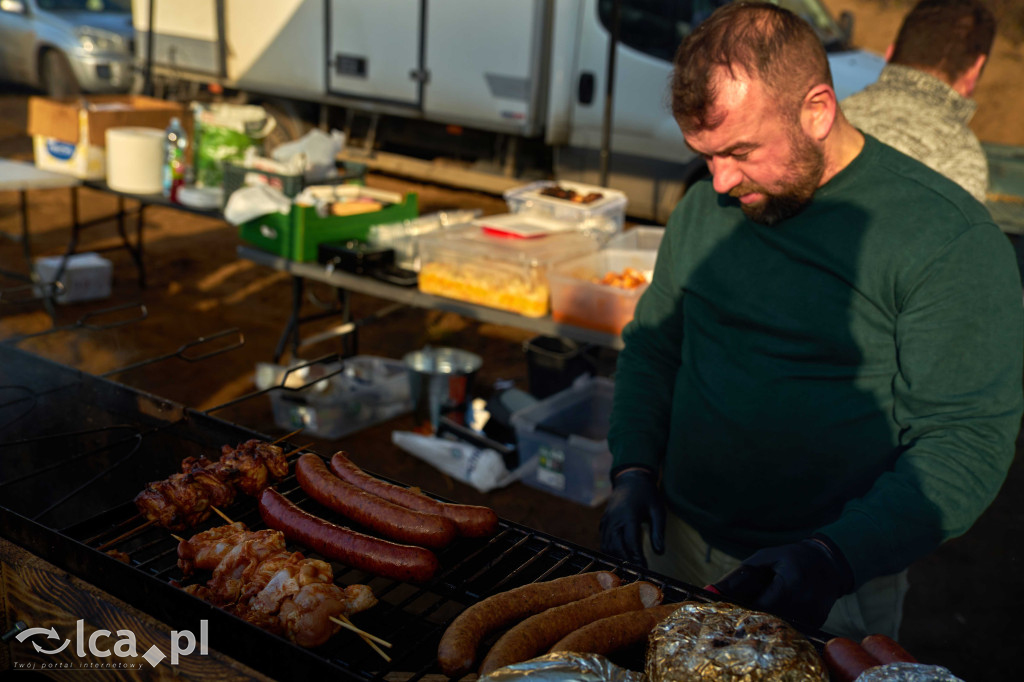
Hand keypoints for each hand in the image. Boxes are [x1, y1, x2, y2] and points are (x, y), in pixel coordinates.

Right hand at [599, 468, 664, 566]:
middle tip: (638, 574)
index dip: (637, 559)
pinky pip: (604, 541)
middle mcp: (613, 519)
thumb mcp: (658, 510)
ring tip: (630, 569)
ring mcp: (606, 521)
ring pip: (607, 546)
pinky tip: (621, 558)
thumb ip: (658, 532)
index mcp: (628, 516)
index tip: (645, 570)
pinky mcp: (603, 523)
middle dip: (626, 562)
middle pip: (616, 548)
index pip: (631, 543)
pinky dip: (611, 552)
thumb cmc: (647, 494)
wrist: (630, 479)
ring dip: (617, 559)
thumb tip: (660, 553)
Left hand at [711, 536, 853, 628]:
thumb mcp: (764, 558)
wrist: (829, 563)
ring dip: (764, 624)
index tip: (727, 614)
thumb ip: (740, 575)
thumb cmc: (791, 557)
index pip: (762, 607)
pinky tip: (772, 617)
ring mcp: (813, 615)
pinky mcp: (817, 623)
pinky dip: (779, 625)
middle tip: (734, 621)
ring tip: (752, 617)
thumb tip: (711, 590)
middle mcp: (805, 602)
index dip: (743, 613)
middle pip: (770, 621)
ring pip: (780, 628)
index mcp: (792, 582)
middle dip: (750, 621)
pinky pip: (792, 629)